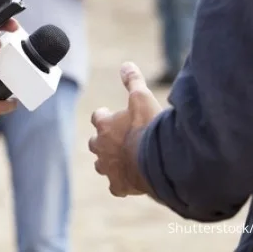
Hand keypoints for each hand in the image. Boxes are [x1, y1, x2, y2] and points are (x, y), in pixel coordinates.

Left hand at [89, 62, 163, 197]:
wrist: (157, 160)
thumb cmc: (148, 127)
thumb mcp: (142, 97)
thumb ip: (133, 81)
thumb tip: (125, 64)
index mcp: (104, 125)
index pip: (98, 117)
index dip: (105, 115)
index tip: (112, 114)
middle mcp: (101, 147)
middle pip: (95, 142)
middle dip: (103, 140)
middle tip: (117, 138)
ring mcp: (108, 168)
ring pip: (101, 165)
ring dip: (109, 161)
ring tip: (123, 159)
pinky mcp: (119, 185)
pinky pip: (116, 186)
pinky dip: (121, 184)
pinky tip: (130, 182)